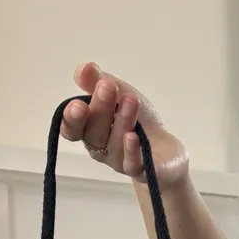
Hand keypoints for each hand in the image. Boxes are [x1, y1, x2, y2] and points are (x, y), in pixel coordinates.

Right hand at [62, 61, 190, 186]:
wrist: (166, 148)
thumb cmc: (138, 120)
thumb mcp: (120, 94)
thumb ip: (99, 82)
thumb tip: (84, 67)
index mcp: (90, 130)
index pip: (72, 129)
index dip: (71, 119)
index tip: (77, 104)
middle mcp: (101, 149)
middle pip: (94, 133)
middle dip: (100, 109)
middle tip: (107, 87)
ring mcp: (120, 162)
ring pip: (115, 143)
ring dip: (122, 120)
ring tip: (131, 100)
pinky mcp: (143, 171)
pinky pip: (133, 164)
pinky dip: (132, 151)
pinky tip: (134, 137)